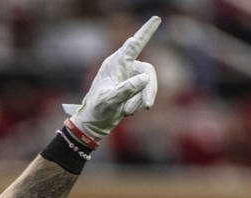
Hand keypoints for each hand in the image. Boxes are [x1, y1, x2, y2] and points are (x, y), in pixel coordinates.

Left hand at [62, 16, 160, 141]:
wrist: (93, 125)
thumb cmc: (96, 110)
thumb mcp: (109, 101)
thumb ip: (126, 89)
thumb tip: (144, 78)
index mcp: (115, 64)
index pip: (133, 45)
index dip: (145, 32)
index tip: (156, 18)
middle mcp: (123, 68)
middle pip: (147, 71)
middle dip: (148, 89)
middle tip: (147, 106)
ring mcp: (129, 78)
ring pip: (147, 84)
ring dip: (140, 99)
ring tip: (126, 112)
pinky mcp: (133, 89)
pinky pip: (144, 93)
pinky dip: (138, 103)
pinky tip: (125, 111)